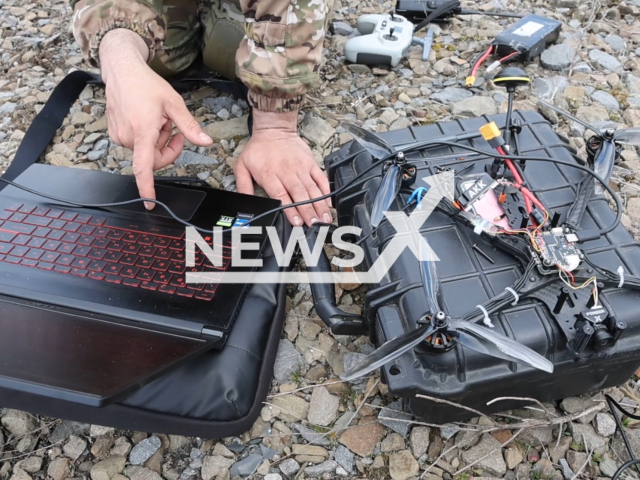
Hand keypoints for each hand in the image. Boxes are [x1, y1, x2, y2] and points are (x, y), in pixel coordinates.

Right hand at [99, 29, 212, 208]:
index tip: (150, 202)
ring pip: (146, 152)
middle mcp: (128, 137)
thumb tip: (206, 142)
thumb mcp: (174, 103)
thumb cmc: (146, 84)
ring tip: (158, 118)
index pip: (144, 167)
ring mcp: (119, 136)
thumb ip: (190, 126)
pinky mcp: (115, 133)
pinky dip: (146, 136)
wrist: (121, 70)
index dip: (147, 187)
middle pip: (154, 160)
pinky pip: (136, 144)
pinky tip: (147, 118)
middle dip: (168, 148)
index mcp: (143, 132)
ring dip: (157, 139)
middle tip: (174, 128)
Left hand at [234, 110, 331, 226]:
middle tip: (315, 225)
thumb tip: (245, 202)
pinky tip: (329, 202)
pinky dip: (326, 190)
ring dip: (319, 205)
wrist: (274, 129)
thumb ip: (243, 186)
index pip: (282, 195)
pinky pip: (320, 178)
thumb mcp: (242, 166)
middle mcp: (287, 171)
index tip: (297, 222)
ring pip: (312, 189)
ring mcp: (301, 167)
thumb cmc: (258, 149)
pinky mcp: (310, 163)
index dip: (291, 210)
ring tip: (325, 218)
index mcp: (270, 174)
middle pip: (300, 194)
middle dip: (309, 211)